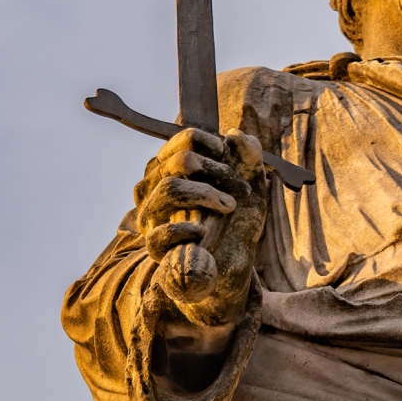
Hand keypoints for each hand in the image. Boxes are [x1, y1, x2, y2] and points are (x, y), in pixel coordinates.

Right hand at [135, 127, 268, 324]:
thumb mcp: (250, 184)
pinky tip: (203, 233)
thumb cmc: (236, 220)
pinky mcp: (153, 245)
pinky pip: (162, 232)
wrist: (230, 265)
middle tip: (241, 191)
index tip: (235, 163)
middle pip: (182, 160)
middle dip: (219, 172)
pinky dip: (189, 229)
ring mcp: (150, 215)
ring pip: (170, 188)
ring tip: (229, 207)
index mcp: (173, 165)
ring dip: (207, 195)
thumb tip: (237, 134)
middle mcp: (155, 185)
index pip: (187, 138)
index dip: (217, 146)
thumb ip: (249, 157)